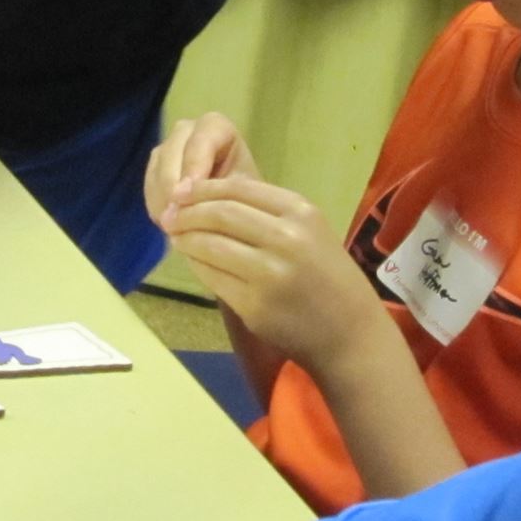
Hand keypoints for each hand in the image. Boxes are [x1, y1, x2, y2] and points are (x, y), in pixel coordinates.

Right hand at [144, 111, 258, 227]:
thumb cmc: (247, 194)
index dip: (194, 166)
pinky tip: (172, 225)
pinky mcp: (154, 169)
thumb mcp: (243, 190)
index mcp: (216, 126)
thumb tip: (187, 204)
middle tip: (177, 216)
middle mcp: (187, 130)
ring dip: (163, 200)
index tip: (191, 194)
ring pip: (157, 171)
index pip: (201, 139)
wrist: (238, 205)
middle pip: (171, 153)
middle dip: (173, 186)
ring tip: (177, 226)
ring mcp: (167, 148)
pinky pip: (149, 187)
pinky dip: (158, 207)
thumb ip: (220, 191)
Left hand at [164, 175, 384, 375]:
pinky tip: (192, 261)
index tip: (182, 191)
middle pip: (220, 213)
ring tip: (176, 235)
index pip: (239, 188)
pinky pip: (213, 278)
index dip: (203, 188)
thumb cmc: (328, 277)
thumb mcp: (310, 231)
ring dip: (186, 238)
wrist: (350, 333)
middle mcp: (286, 238)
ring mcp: (269, 274)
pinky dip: (197, 265)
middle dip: (187, 211)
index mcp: (301, 212)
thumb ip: (268, 211)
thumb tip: (209, 195)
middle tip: (169, 214)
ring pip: (211, 245)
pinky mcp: (254, 305)